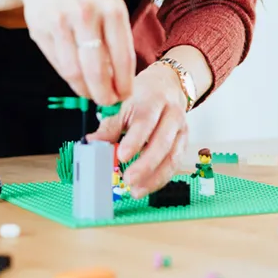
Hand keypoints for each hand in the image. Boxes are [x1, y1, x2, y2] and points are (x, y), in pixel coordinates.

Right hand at [16, 0, 135, 105]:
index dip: (124, 82)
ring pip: (74, 71)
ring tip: (92, 95)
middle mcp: (86, 15)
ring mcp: (60, 23)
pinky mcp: (40, 30)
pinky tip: (77, 80)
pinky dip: (69, 78)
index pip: (122, 56)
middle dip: (104, 93)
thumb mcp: (110, 4)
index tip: (126, 95)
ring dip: (85, 90)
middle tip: (108, 103)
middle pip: (96, 69)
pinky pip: (57, 64)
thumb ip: (116, 37)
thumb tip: (120, 78)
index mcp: (112, 9)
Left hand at [86, 61, 188, 198]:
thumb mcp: (125, 104)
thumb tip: (92, 142)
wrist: (168, 87)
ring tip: (136, 190)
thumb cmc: (142, 97)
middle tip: (128, 180)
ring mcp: (181, 129)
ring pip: (173, 156)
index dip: (135, 140)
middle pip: (163, 142)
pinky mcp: (184, 142)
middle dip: (146, 164)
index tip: (122, 157)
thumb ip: (110, 125)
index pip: (146, 121)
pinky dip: (161, 178)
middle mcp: (172, 114)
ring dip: (155, 177)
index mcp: (154, 100)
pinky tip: (146, 186)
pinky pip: (175, 163)